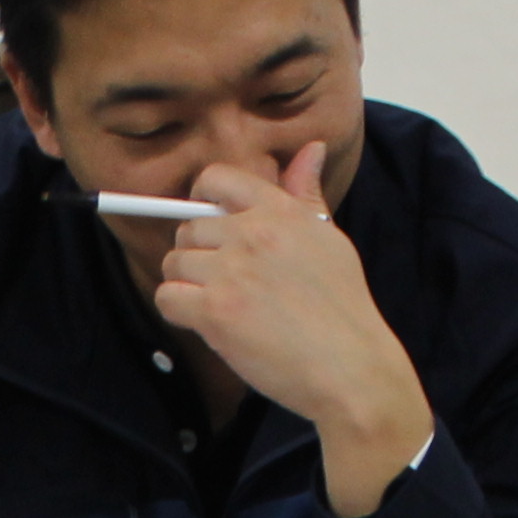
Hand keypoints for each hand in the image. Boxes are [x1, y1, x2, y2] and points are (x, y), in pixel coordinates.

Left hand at [152, 144, 433, 509]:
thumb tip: (311, 149)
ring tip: (220, 307)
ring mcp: (231, 270)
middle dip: (198, 255)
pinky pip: (167, 297)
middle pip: (188, 228)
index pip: (217, 179)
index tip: (208, 225)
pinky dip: (179, 313)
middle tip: (224, 283)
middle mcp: (252, 232)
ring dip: (187, 286)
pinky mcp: (215, 309)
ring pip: (174, 263)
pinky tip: (208, 325)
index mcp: (280, 211)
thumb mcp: (330, 240)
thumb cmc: (343, 310)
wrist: (350, 368)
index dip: (201, 201)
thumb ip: (306, 195)